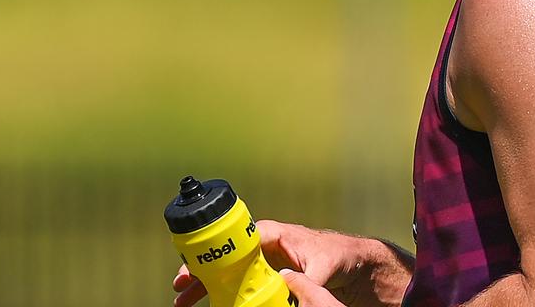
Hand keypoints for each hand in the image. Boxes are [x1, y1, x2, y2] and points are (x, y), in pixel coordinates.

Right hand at [173, 221, 398, 306]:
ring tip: (182, 300)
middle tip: (179, 285)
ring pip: (227, 272)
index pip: (239, 239)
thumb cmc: (341, 255)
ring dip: (204, 284)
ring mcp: (264, 263)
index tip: (196, 262)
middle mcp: (265, 247)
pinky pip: (239, 284)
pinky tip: (206, 304)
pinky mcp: (266, 278)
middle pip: (225, 256)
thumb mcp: (325, 266)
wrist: (356, 266)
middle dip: (200, 269)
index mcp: (276, 235)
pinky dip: (221, 293)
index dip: (216, 250)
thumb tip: (291, 287)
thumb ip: (307, 278)